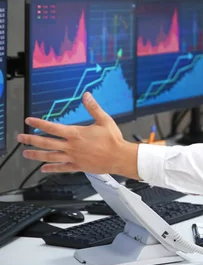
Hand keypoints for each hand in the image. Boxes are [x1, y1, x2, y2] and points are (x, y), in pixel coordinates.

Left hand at [17, 92, 138, 178]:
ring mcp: (73, 157)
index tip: (29, 120)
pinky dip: (51, 169)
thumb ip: (93, 108)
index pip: (52, 128)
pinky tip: (44, 169)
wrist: (119, 157)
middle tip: (21, 138)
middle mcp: (71, 146)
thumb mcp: (104, 120)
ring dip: (36, 155)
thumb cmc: (113, 139)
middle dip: (31, 140)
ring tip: (26, 154)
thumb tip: (86, 96)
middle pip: (46, 143)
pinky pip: (61, 168)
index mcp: (76, 134)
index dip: (39, 123)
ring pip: (50, 156)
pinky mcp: (78, 166)